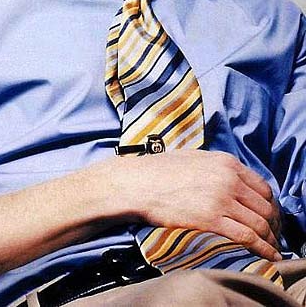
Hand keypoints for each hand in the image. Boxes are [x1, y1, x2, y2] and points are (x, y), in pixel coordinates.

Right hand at [109, 149, 281, 261]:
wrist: (139, 183)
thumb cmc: (162, 171)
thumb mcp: (195, 158)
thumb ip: (218, 167)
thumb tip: (232, 180)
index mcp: (226, 163)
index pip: (263, 187)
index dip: (270, 205)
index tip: (269, 216)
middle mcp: (228, 179)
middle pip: (266, 206)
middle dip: (273, 223)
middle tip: (273, 235)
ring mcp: (221, 198)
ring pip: (260, 223)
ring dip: (270, 238)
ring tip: (271, 249)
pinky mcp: (211, 219)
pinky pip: (247, 236)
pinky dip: (262, 248)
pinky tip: (266, 255)